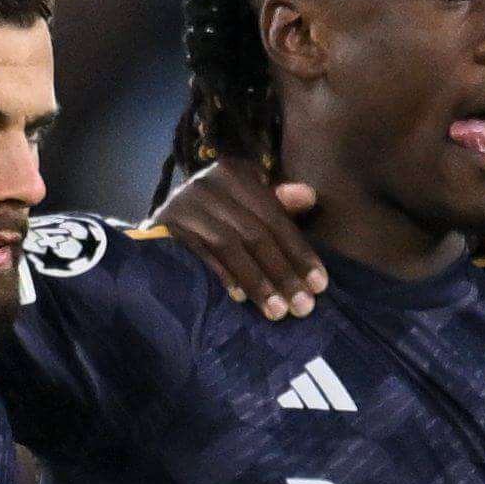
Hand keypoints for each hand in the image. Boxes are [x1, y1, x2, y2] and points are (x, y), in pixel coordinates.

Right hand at [149, 154, 321, 316]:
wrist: (165, 211)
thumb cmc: (217, 207)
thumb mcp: (248, 198)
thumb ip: (278, 202)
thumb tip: (310, 196)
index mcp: (237, 172)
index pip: (275, 217)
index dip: (299, 252)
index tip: (319, 284)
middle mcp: (211, 183)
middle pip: (255, 234)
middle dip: (283, 273)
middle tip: (302, 306)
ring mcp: (187, 203)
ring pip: (231, 247)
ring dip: (257, 283)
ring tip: (277, 311)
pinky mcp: (168, 223)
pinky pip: (203, 255)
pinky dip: (224, 276)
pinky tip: (240, 298)